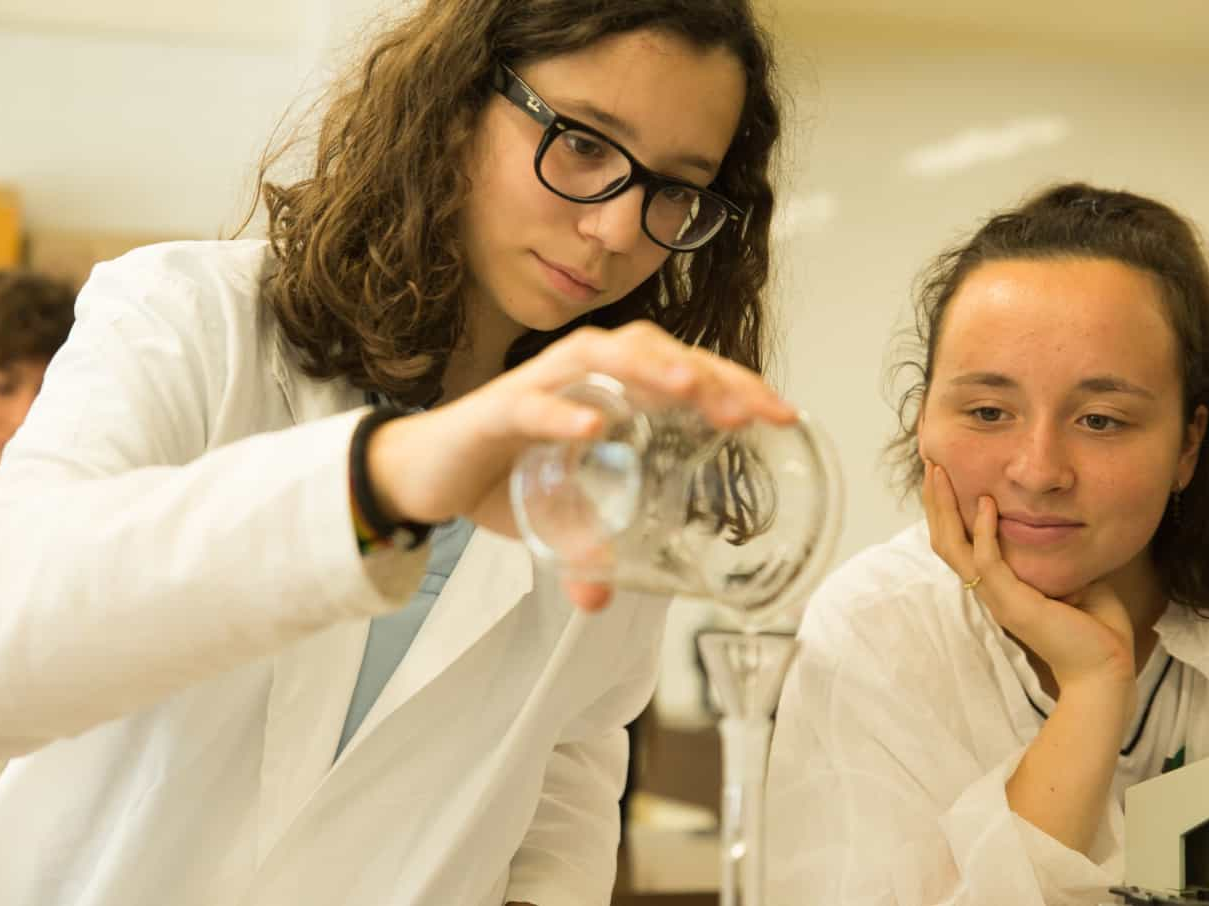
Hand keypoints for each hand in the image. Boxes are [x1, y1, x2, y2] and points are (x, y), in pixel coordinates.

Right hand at [368, 322, 796, 609]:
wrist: (423, 470)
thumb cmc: (500, 471)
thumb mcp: (555, 517)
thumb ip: (583, 548)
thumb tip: (603, 597)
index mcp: (611, 390)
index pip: (686, 371)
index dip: (737, 385)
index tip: (784, 415)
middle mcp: (582, 374)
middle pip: (659, 351)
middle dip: (709, 376)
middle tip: (752, 411)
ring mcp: (541, 386)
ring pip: (606, 356)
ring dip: (651, 369)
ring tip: (692, 392)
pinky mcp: (497, 409)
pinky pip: (536, 406)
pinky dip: (565, 415)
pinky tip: (596, 430)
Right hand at [920, 460, 1134, 694]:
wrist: (1106, 670)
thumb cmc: (1096, 629)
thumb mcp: (1071, 577)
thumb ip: (1055, 553)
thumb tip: (1060, 523)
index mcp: (1000, 586)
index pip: (960, 542)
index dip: (948, 509)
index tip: (945, 475)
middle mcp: (989, 591)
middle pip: (944, 540)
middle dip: (934, 500)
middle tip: (930, 463)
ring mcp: (997, 598)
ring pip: (952, 547)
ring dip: (943, 507)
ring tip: (938, 473)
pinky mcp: (1012, 603)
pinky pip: (986, 561)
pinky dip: (982, 530)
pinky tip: (984, 502)